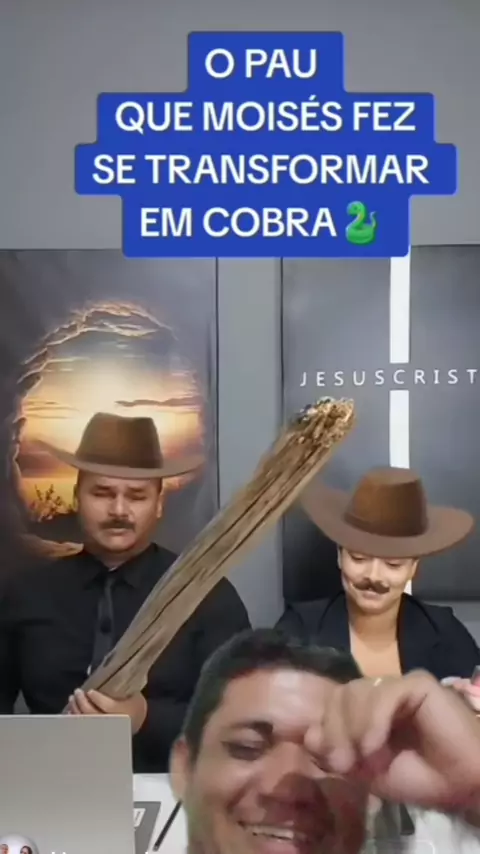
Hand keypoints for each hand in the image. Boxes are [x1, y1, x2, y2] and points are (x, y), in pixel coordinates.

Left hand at [67, 688, 146, 733]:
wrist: (139, 721)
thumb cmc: (135, 704)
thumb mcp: (134, 693)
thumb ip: (121, 686)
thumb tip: (102, 676)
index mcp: (125, 712)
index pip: (108, 707)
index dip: (97, 699)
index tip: (90, 691)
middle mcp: (113, 723)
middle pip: (93, 715)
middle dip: (83, 703)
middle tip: (77, 692)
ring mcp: (105, 731)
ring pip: (86, 722)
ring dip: (76, 710)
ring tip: (72, 699)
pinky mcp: (98, 733)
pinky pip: (83, 727)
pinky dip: (75, 719)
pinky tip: (71, 711)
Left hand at [304, 671, 479, 811]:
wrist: (459, 785)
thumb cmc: (416, 778)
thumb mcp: (366, 771)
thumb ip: (337, 752)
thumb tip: (307, 735)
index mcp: (365, 710)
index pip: (332, 704)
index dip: (324, 728)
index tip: (329, 761)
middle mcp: (379, 692)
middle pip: (340, 695)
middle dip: (335, 730)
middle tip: (342, 763)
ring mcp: (398, 685)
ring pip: (357, 691)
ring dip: (352, 728)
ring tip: (363, 758)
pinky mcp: (417, 683)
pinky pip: (384, 693)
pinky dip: (373, 720)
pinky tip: (375, 745)